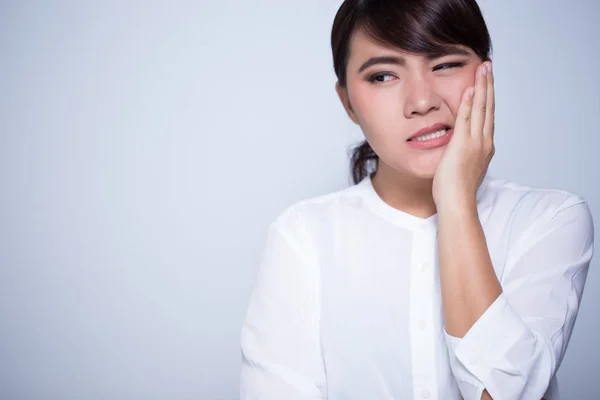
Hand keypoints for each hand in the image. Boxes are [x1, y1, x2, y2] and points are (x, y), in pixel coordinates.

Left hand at [432, 61, 494, 210]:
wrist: (458, 203)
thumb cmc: (456, 192)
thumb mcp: (462, 169)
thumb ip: (462, 156)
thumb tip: (457, 151)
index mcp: (484, 147)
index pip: (487, 116)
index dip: (487, 98)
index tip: (486, 83)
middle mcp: (484, 142)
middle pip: (488, 107)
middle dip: (489, 85)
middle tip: (489, 66)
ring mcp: (475, 142)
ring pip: (480, 108)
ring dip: (482, 87)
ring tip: (483, 68)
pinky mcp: (463, 144)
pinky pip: (466, 118)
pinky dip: (468, 102)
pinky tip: (470, 88)